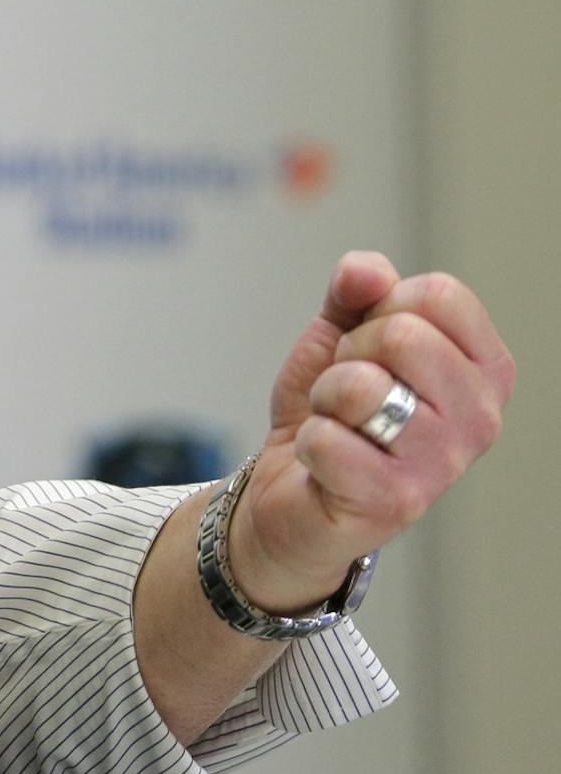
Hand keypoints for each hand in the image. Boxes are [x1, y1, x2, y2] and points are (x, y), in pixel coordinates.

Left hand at [230, 252, 514, 612]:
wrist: (290, 485)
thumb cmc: (333, 408)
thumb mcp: (341, 331)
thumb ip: (357, 288)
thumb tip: (365, 272)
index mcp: (484, 368)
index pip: (440, 294)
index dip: (381, 309)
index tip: (372, 347)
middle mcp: (480, 417)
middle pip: (403, 335)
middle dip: (350, 354)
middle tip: (348, 389)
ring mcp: (443, 463)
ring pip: (362, 387)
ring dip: (326, 398)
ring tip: (339, 422)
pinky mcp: (395, 501)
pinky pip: (327, 438)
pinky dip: (308, 441)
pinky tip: (326, 460)